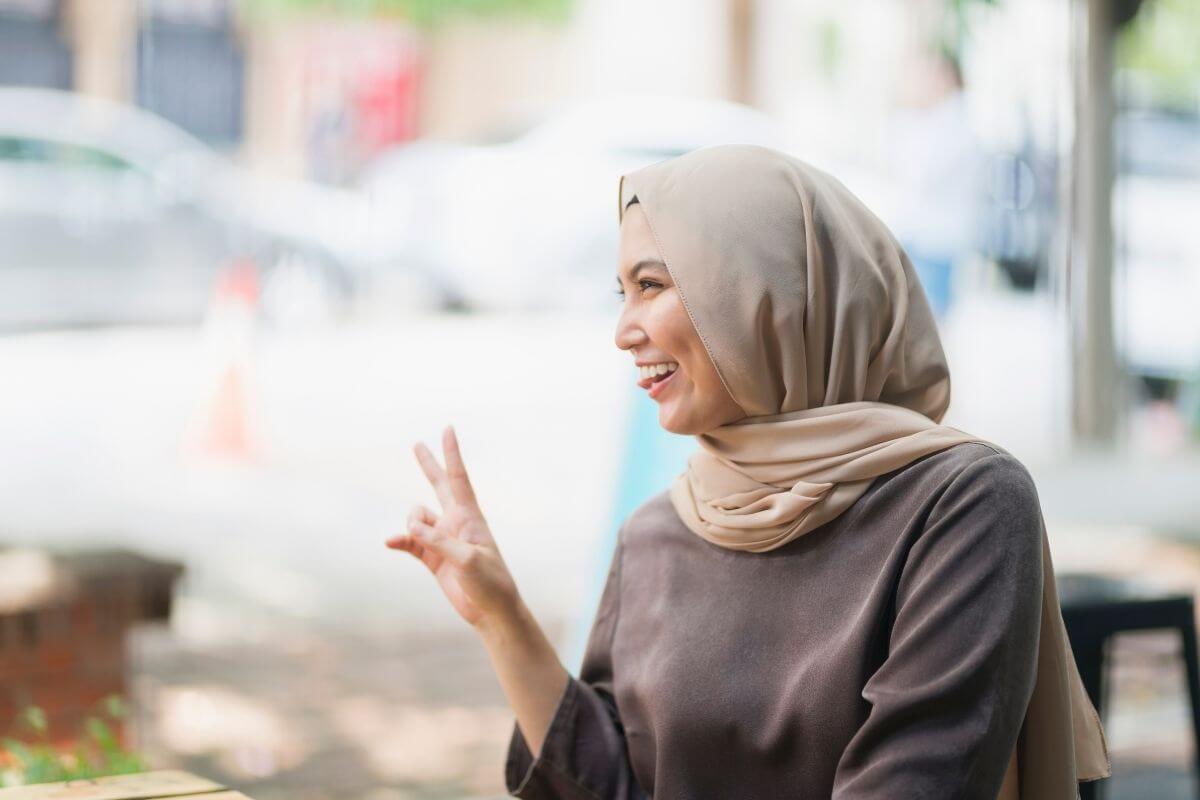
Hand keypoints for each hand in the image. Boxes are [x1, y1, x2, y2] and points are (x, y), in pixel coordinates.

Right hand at [385, 425, 519, 628]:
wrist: (491, 610)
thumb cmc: (489, 581)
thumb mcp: (467, 559)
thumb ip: (438, 541)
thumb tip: (410, 527)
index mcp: (470, 516)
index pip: (458, 478)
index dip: (452, 453)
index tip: (448, 428)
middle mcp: (455, 522)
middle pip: (438, 486)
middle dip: (427, 465)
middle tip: (417, 444)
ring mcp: (443, 539)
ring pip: (416, 518)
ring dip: (410, 524)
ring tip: (414, 538)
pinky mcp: (433, 558)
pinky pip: (409, 542)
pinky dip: (399, 541)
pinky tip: (390, 543)